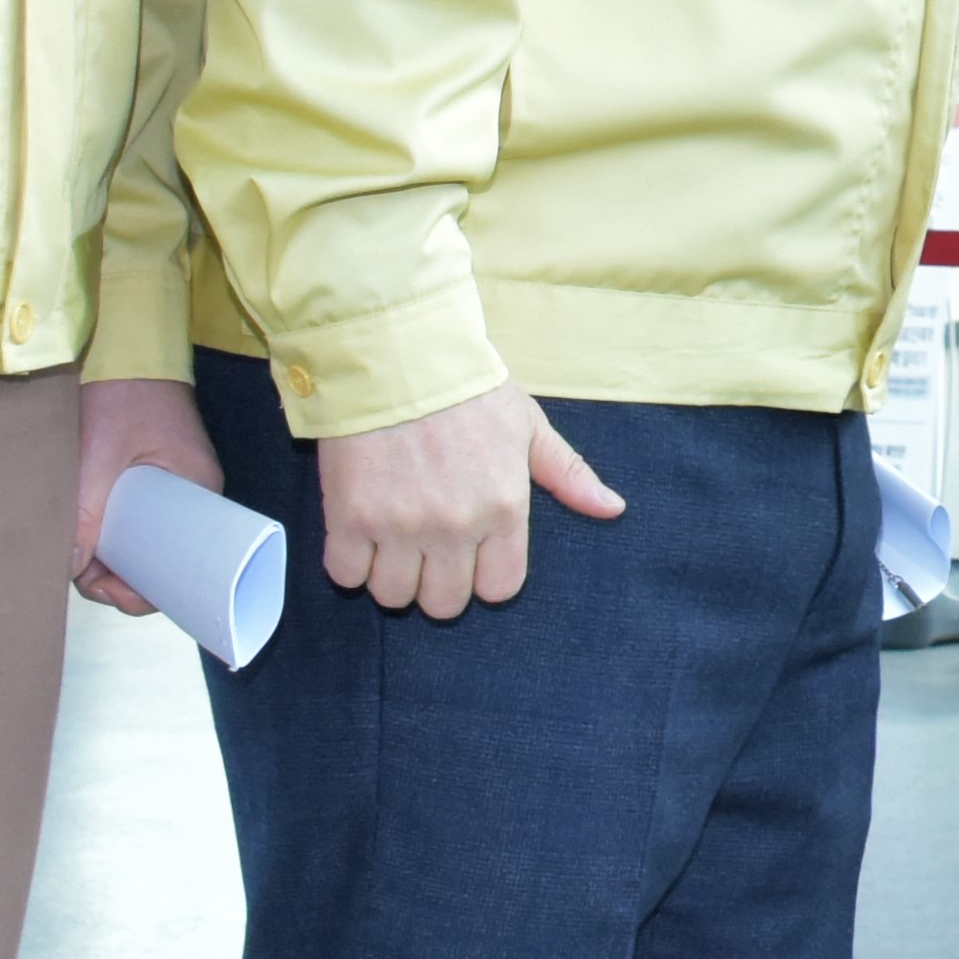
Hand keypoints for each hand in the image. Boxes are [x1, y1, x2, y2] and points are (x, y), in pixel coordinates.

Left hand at [72, 372, 220, 609]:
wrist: (128, 342)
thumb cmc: (126, 391)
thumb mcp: (100, 454)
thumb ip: (83, 509)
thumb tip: (66, 566)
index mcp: (202, 496)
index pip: (186, 568)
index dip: (144, 592)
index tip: (104, 589)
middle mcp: (195, 498)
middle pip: (163, 561)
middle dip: (120, 577)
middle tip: (80, 572)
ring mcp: (174, 487)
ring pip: (147, 543)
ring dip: (113, 557)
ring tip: (76, 552)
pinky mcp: (154, 476)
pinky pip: (141, 521)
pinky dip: (115, 534)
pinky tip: (86, 534)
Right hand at [315, 383, 625, 620]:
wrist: (397, 355)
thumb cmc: (467, 390)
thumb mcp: (529, 426)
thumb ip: (569, 474)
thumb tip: (613, 508)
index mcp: (504, 509)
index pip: (498, 589)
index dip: (482, 575)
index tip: (468, 551)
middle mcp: (456, 526)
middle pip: (444, 603)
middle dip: (435, 581)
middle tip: (424, 545)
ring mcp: (401, 525)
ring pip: (394, 595)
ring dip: (390, 574)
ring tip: (390, 537)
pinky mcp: (351, 517)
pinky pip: (345, 573)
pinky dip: (349, 560)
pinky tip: (357, 531)